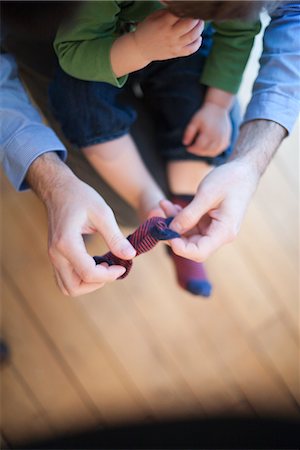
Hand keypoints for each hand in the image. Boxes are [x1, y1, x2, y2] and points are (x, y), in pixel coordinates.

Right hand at [44, 172, 135, 295]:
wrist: (58, 189)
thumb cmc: (80, 197)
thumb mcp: (102, 213)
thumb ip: (115, 237)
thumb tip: (130, 256)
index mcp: (66, 243)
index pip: (88, 273)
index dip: (109, 275)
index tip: (123, 266)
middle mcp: (56, 254)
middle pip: (73, 288)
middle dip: (97, 283)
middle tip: (112, 269)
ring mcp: (53, 256)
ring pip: (67, 287)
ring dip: (88, 284)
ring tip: (104, 268)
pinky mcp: (56, 256)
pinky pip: (65, 278)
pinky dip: (81, 279)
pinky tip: (96, 265)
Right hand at [134, 10, 203, 62]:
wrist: (140, 49)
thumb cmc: (147, 30)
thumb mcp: (154, 16)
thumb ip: (168, 11)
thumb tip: (181, 7)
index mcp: (164, 23)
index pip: (181, 13)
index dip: (189, 9)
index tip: (192, 7)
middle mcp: (170, 35)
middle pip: (190, 25)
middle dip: (197, 18)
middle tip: (197, 16)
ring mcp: (174, 45)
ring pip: (193, 37)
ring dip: (200, 29)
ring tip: (199, 24)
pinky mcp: (176, 53)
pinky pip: (191, 49)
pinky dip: (198, 43)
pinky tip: (198, 37)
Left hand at [160, 160, 258, 260]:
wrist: (244, 170)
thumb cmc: (230, 180)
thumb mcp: (206, 194)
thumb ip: (189, 215)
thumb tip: (172, 230)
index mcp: (224, 232)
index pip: (200, 252)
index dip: (180, 248)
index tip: (166, 234)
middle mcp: (219, 234)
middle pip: (191, 246)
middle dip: (173, 234)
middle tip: (157, 219)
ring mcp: (214, 229)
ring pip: (188, 234)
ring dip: (173, 222)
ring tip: (162, 205)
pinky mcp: (209, 222)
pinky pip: (190, 225)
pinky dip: (179, 216)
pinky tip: (168, 205)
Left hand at [183, 102, 231, 156]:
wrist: (218, 108)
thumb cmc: (205, 114)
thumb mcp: (194, 121)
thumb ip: (189, 132)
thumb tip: (185, 143)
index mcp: (208, 133)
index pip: (199, 147)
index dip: (192, 149)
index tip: (188, 148)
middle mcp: (217, 138)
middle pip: (206, 151)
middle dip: (197, 152)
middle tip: (193, 148)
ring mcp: (223, 140)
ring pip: (213, 153)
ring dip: (205, 153)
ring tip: (200, 149)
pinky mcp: (226, 140)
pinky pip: (219, 151)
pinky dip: (213, 152)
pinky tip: (208, 148)